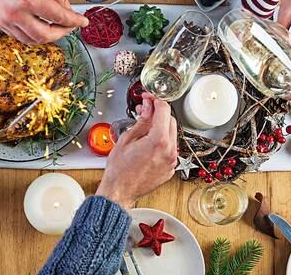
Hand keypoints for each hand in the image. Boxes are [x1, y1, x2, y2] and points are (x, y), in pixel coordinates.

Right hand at [0, 0, 88, 43]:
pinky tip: (41, 27)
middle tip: (70, 26)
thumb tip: (68, 12)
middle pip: (45, 36)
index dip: (74, 21)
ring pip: (32, 40)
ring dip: (47, 36)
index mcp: (29, 0)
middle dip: (62, 33)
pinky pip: (20, 36)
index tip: (83, 22)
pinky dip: (33, 35)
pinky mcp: (0, 23)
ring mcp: (6, 21)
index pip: (58, 17)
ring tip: (56, 27)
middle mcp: (16, 14)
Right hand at [96, 93, 177, 208]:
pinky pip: (170, 148)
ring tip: (144, 127)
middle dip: (159, 113)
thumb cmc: (119, 169)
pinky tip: (148, 143)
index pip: (164, 110)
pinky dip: (161, 141)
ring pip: (171, 134)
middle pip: (171, 120)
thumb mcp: (127, 138)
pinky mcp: (170, 168)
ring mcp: (172, 161)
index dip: (156, 100)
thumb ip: (142, 120)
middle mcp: (169, 151)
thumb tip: (148, 106)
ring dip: (161, 127)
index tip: (149, 98)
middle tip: (145, 110)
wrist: (119, 192)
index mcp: (158, 141)